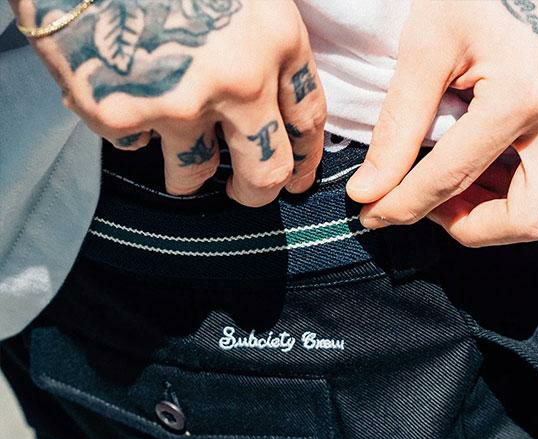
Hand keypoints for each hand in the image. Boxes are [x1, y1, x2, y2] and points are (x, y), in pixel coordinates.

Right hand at [11, 0, 326, 203]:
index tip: (297, 178)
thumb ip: (261, 38)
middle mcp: (238, 81)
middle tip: (241, 192)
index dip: (305, 157)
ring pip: (193, 173)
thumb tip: (269, 89)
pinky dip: (130, 126)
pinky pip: (132, 142)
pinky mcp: (120, 114)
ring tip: (174, 152)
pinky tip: (121, 95)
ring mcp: (178, 103)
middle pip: (265, 172)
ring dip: (186, 173)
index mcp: (275, 39)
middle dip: (255, 192)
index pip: (308, 119)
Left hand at [346, 0, 537, 245]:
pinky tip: (497, 169)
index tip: (372, 214)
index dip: (402, 207)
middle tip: (430, 208)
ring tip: (462, 188)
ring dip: (505, 215)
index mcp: (525, 93)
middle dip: (469, 228)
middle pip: (527, 219)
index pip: (450, 180)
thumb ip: (398, 124)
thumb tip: (369, 189)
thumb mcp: (429, 43)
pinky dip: (534, 192)